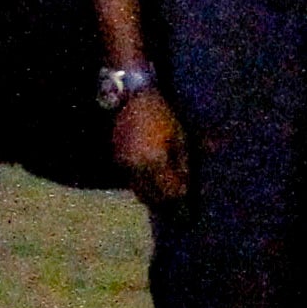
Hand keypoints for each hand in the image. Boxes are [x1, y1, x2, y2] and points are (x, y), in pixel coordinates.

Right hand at [113, 89, 190, 207]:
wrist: (134, 99)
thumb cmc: (162, 115)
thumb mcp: (180, 137)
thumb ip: (184, 164)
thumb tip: (187, 186)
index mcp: (155, 161)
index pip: (169, 191)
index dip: (180, 198)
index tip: (188, 204)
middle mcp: (137, 168)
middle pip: (153, 197)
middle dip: (166, 203)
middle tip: (178, 208)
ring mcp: (125, 166)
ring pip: (140, 193)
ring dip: (153, 198)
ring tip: (167, 200)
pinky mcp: (118, 162)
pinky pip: (132, 182)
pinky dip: (143, 187)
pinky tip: (153, 185)